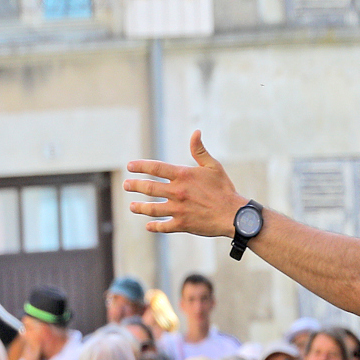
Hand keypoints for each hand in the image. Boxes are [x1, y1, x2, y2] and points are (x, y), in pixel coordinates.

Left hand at [123, 131, 240, 238]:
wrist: (233, 214)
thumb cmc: (224, 189)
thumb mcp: (213, 166)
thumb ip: (200, 150)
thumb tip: (195, 132)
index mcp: (183, 175)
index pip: (155, 168)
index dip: (140, 166)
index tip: (130, 166)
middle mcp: (177, 192)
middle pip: (149, 188)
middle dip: (134, 186)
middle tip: (126, 185)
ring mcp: (178, 209)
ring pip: (152, 208)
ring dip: (139, 207)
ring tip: (132, 206)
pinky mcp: (182, 224)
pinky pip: (163, 226)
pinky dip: (154, 226)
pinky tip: (148, 225)